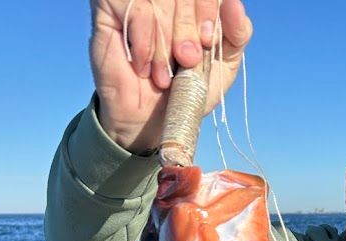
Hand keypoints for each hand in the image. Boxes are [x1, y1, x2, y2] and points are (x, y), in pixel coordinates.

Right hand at [91, 0, 252, 152]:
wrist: (150, 123)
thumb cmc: (186, 91)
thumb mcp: (222, 66)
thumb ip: (236, 34)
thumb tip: (234, 2)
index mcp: (193, 2)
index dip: (209, 10)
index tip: (207, 40)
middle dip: (188, 28)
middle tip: (187, 59)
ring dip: (166, 41)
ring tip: (164, 75)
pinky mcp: (109, 6)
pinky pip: (136, 8)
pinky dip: (145, 42)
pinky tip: (144, 68)